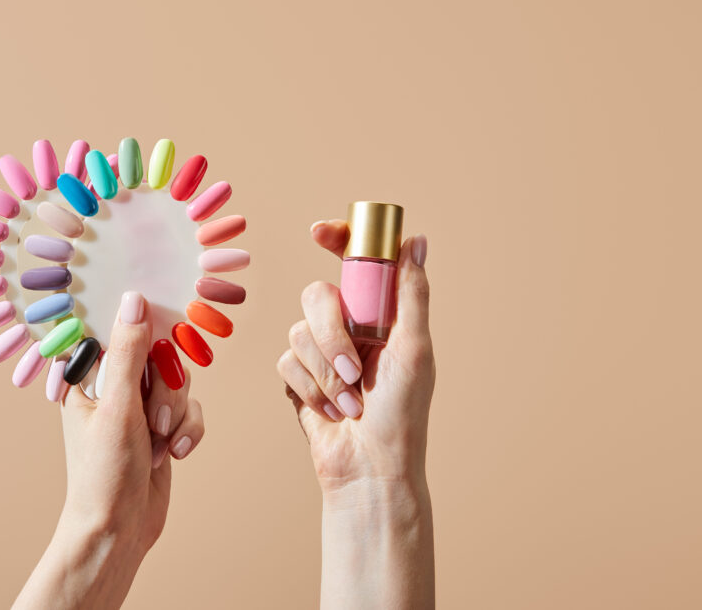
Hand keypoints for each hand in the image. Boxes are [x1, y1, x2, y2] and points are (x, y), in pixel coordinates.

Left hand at [14, 291, 204, 609]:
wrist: (118, 531)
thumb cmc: (103, 474)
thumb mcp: (117, 407)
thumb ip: (129, 352)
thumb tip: (135, 300)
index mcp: (87, 373)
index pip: (121, 329)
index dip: (147, 332)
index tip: (161, 346)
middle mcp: (113, 386)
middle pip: (160, 354)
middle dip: (166, 390)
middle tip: (154, 420)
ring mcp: (138, 407)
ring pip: (179, 382)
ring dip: (177, 414)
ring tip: (161, 444)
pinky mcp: (162, 427)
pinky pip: (190, 409)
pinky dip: (187, 431)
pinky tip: (175, 454)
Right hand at [278, 221, 434, 491]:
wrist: (369, 468)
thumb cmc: (402, 413)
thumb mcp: (415, 349)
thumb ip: (411, 293)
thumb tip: (416, 240)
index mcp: (380, 315)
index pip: (354, 263)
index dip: (336, 240)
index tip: (318, 232)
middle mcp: (349, 327)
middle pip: (317, 296)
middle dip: (331, 335)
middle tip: (355, 370)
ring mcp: (321, 352)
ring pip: (298, 331)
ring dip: (324, 372)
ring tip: (349, 402)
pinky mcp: (298, 377)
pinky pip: (285, 360)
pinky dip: (308, 388)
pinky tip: (329, 411)